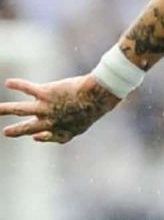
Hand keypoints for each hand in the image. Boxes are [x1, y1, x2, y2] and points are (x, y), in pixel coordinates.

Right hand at [0, 76, 120, 142]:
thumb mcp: (89, 119)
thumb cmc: (97, 104)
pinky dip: (18, 85)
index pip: (52, 137)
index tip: (36, 137)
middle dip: (16, 131)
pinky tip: (8, 82)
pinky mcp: (45, 94)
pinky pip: (28, 88)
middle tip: (6, 133)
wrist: (98, 95)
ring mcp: (46, 108)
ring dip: (7, 109)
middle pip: (29, 128)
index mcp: (65, 131)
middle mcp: (51, 122)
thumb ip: (81, 120)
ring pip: (21, 110)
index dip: (44, 138)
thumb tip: (85, 118)